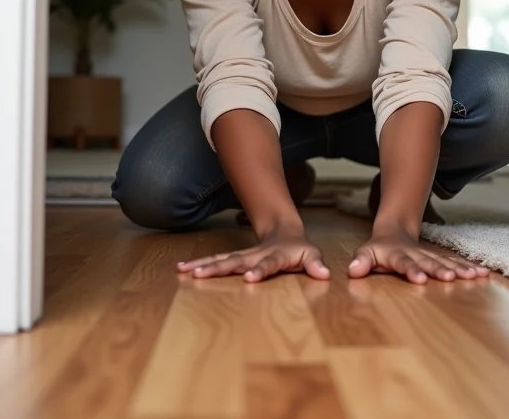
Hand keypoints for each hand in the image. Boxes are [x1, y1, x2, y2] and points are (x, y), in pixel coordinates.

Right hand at [176, 226, 329, 282]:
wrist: (284, 232)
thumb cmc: (298, 249)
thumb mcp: (312, 255)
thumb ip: (316, 263)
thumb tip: (326, 274)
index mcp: (275, 256)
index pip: (267, 264)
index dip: (260, 270)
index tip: (249, 277)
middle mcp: (255, 256)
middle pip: (235, 261)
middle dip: (218, 268)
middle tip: (200, 275)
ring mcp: (243, 256)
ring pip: (221, 260)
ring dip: (204, 265)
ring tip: (184, 271)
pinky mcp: (235, 259)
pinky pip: (216, 261)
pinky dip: (199, 264)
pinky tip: (181, 269)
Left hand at [348, 227, 488, 283]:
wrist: (395, 230)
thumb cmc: (379, 249)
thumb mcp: (366, 253)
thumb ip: (361, 261)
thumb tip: (352, 270)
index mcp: (397, 255)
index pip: (404, 263)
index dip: (411, 270)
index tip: (420, 279)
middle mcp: (416, 254)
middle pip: (429, 262)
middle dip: (439, 270)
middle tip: (450, 278)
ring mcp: (429, 256)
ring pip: (445, 261)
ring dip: (459, 269)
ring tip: (474, 276)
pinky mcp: (439, 258)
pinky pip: (454, 263)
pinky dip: (468, 267)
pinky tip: (483, 273)